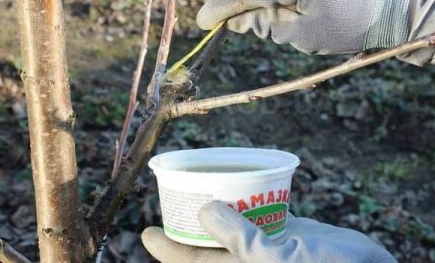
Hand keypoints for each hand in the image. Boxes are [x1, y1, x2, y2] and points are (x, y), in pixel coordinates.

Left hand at [142, 201, 396, 262]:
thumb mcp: (277, 260)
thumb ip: (240, 239)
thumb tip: (204, 211)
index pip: (194, 262)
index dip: (169, 249)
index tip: (146, 232)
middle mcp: (249, 261)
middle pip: (208, 244)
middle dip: (188, 224)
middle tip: (171, 197)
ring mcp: (268, 246)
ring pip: (232, 226)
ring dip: (214, 207)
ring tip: (198, 184)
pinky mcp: (288, 232)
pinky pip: (259, 212)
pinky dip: (246, 197)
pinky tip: (238, 179)